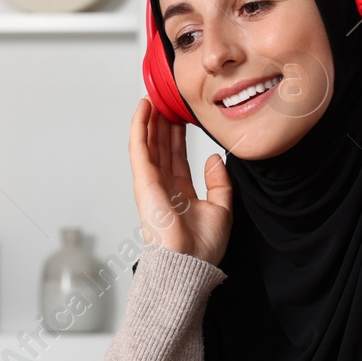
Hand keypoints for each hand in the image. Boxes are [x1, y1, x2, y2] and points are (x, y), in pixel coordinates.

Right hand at [128, 97, 232, 265]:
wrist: (190, 263)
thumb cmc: (203, 248)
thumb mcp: (222, 209)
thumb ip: (219, 183)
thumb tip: (214, 160)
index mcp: (180, 195)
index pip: (177, 159)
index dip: (178, 137)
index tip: (181, 117)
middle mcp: (163, 187)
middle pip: (161, 148)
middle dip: (163, 123)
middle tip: (168, 100)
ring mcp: (151, 184)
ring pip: (149, 143)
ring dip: (151, 119)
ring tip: (155, 96)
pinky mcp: (144, 181)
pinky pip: (139, 148)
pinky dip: (140, 126)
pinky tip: (144, 107)